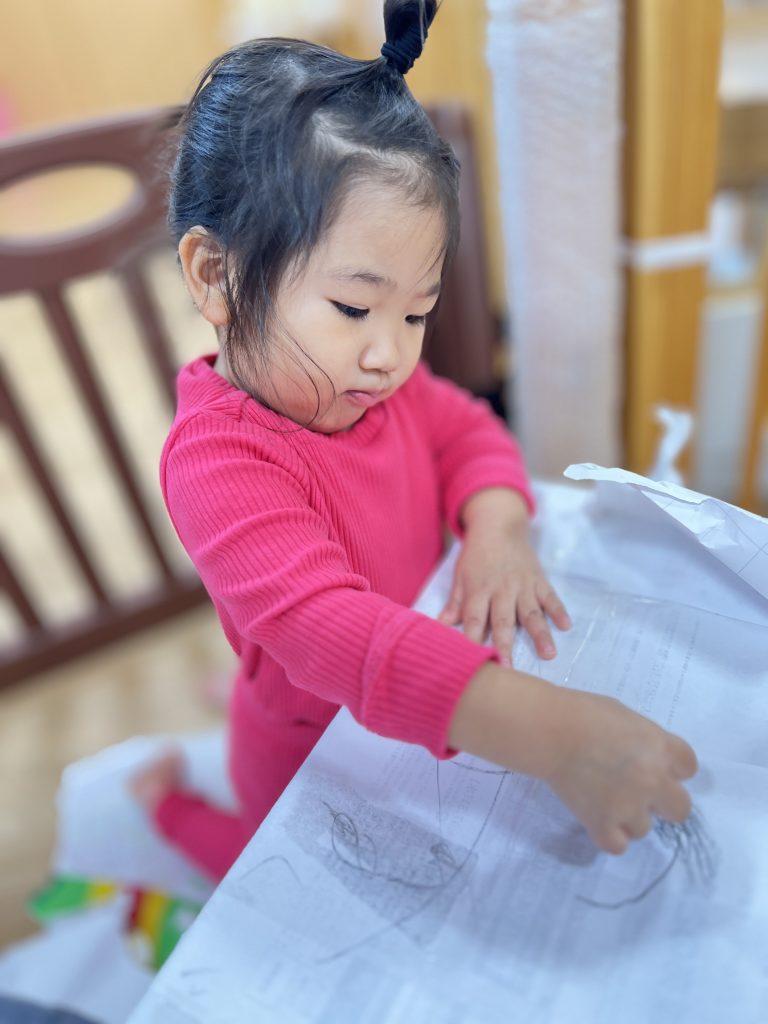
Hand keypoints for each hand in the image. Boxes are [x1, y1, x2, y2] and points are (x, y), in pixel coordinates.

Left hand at [439, 488, 570, 662]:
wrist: (498, 525)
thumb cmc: (476, 554)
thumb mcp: (460, 576)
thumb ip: (454, 603)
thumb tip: (440, 625)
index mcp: (478, 590)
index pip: (473, 619)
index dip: (472, 639)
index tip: (474, 661)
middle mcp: (501, 589)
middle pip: (503, 620)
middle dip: (505, 644)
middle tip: (509, 667)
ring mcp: (522, 585)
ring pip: (532, 612)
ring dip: (540, 633)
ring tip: (548, 654)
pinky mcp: (538, 579)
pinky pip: (550, 597)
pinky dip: (559, 610)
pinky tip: (565, 625)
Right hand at [448, 663, 697, 854]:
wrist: (551, 731)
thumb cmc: (583, 713)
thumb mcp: (626, 717)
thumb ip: (645, 741)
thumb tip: (646, 759)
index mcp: (660, 748)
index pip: (689, 767)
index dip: (672, 768)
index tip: (655, 765)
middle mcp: (653, 781)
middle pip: (680, 809)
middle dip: (662, 801)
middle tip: (638, 792)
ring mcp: (629, 806)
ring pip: (644, 828)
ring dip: (629, 817)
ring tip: (604, 799)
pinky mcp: (602, 824)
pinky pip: (618, 845)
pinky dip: (609, 835)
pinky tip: (598, 819)